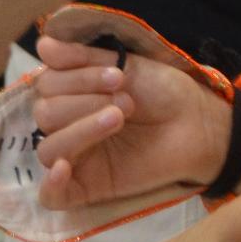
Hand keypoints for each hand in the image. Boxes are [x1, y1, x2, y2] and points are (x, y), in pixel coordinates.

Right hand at [32, 34, 231, 210]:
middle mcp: (68, 124)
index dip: (77, 78)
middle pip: (45, 115)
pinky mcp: (88, 188)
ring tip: (119, 118)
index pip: (46, 85)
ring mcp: (77, 158)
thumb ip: (82, 57)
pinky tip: (65, 168)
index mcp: (71, 93)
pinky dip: (51, 184)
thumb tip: (43, 45)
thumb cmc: (163, 91)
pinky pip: (52, 196)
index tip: (118, 75)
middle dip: (84, 102)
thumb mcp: (124, 65)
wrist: (197, 123)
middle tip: (126, 101)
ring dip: (81, 130)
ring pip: (49, 149)